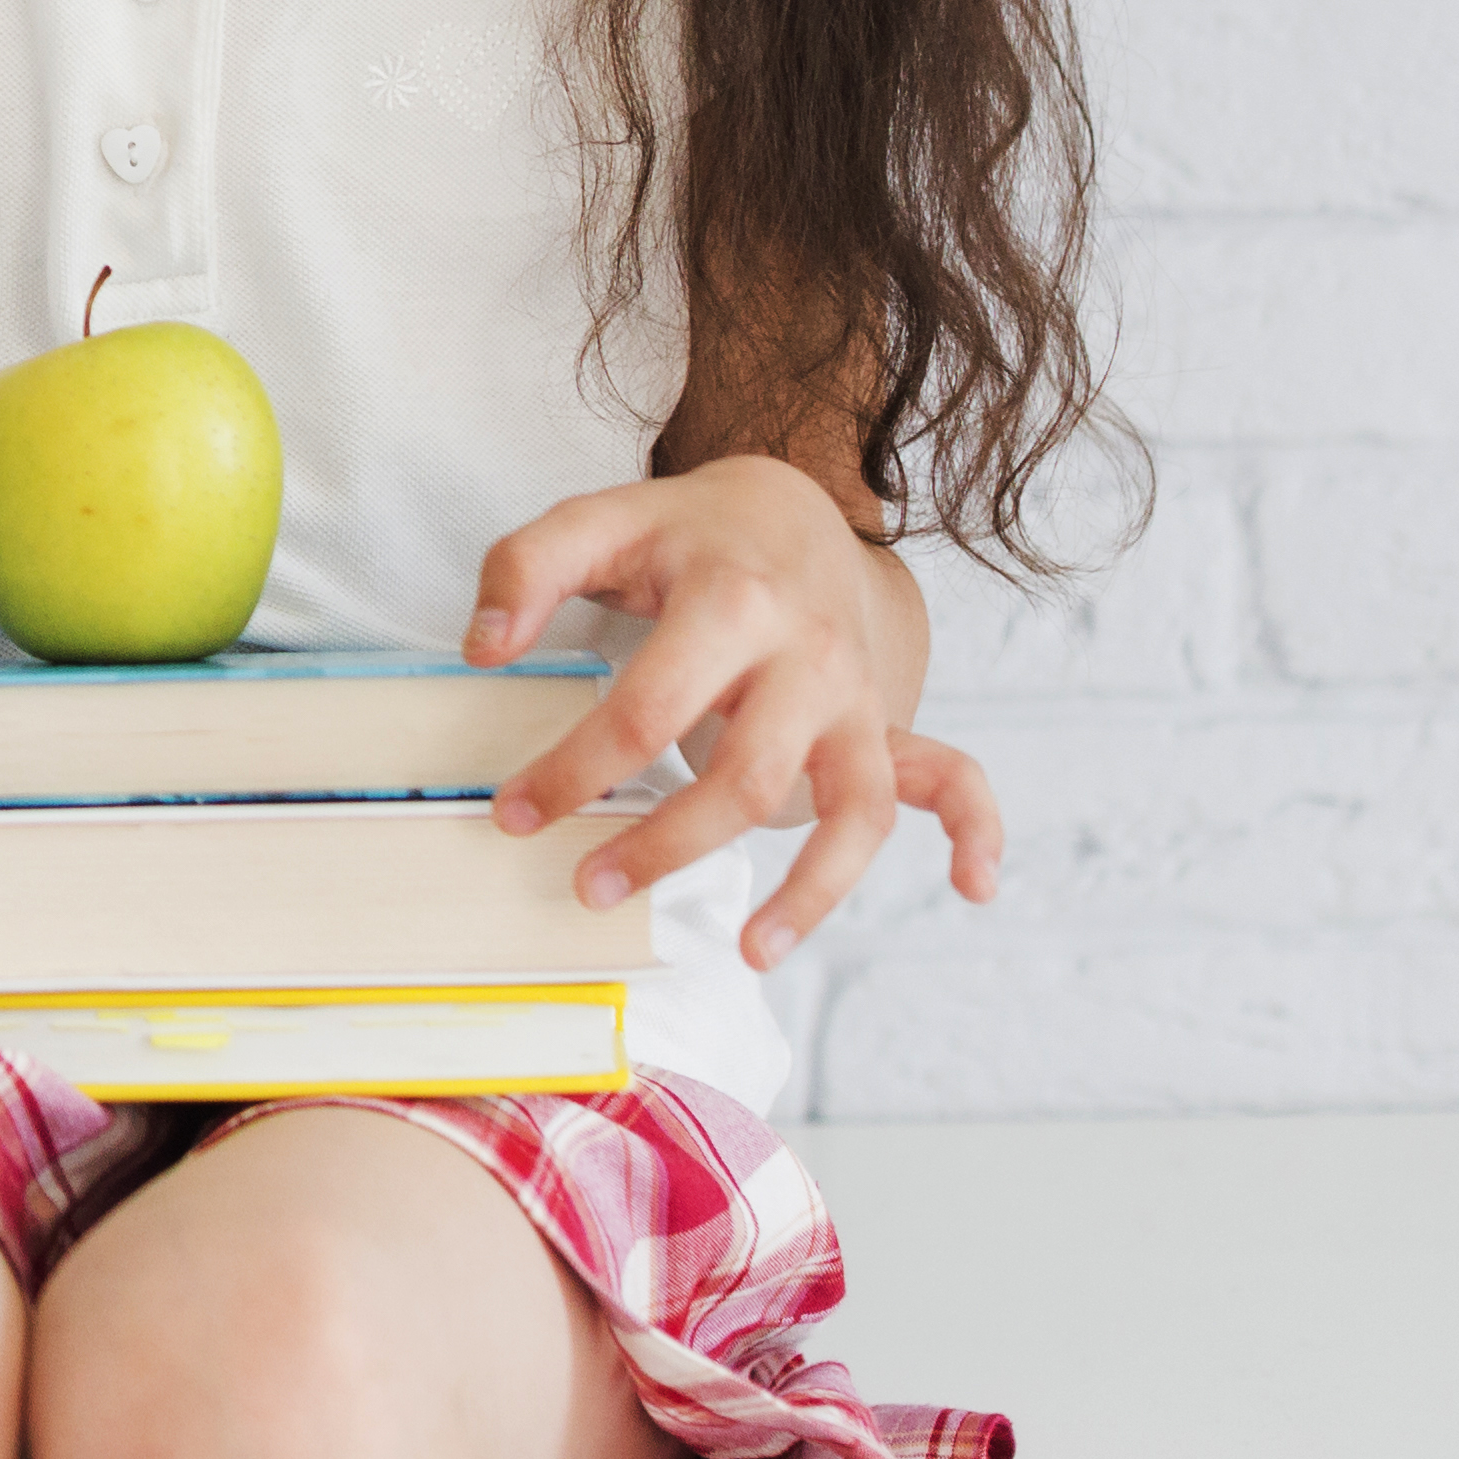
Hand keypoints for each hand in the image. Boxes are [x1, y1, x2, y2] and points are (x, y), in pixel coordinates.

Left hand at [463, 457, 1010, 969]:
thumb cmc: (684, 532)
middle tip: (585, 885)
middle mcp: (812, 656)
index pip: (648, 707)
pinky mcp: (887, 722)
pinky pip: (955, 781)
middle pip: (746, 777)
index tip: (515, 813)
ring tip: (749, 953)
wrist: (792, 505)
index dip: (575, 770)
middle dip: (663, 845)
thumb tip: (481, 649)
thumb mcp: (598, 521)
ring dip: (809, 890)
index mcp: (734, 600)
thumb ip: (526, 570)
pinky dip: (977, 832)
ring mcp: (858, 696)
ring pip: (853, 807)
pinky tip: (974, 886)